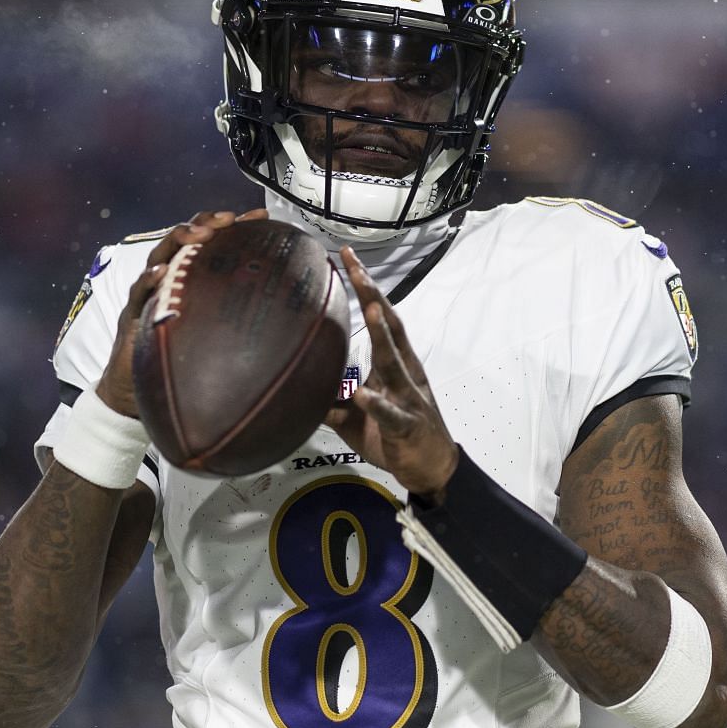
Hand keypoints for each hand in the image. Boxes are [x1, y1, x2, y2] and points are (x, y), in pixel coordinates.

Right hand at [96, 209, 267, 416]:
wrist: (136, 389)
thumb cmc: (178, 360)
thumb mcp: (215, 334)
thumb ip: (237, 317)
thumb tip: (284, 316)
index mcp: (190, 279)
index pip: (210, 244)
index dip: (232, 227)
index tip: (257, 218)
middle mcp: (169, 280)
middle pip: (183, 240)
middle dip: (205, 223)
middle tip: (227, 219)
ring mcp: (149, 294)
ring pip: (160, 255)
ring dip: (179, 240)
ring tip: (199, 233)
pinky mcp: (132, 313)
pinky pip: (138, 292)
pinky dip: (149, 280)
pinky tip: (162, 273)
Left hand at [324, 247, 459, 501]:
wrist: (431, 469)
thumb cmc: (394, 436)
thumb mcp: (355, 416)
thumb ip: (330, 400)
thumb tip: (295, 390)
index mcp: (394, 364)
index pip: (382, 317)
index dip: (366, 288)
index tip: (348, 258)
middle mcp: (405, 372)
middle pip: (390, 326)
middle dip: (373, 295)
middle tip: (354, 265)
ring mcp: (408, 397)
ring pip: (395, 361)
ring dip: (383, 335)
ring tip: (372, 308)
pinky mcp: (406, 426)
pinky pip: (392, 413)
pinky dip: (377, 404)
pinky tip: (363, 395)